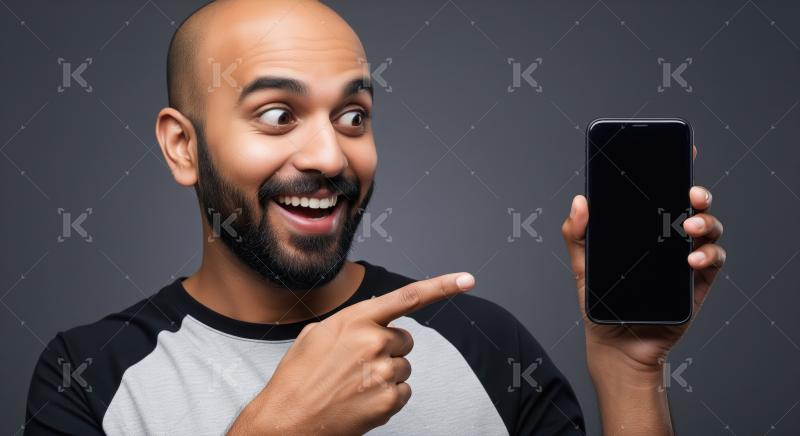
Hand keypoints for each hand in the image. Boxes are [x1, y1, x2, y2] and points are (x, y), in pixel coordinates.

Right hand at [228, 272, 475, 434]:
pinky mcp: (389, 399)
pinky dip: (388, 397)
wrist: (287, 420)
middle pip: (405, 339)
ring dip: (387, 375)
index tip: (467, 280)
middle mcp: (373, 341)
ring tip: (354, 385)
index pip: (407, 297)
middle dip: (389, 349)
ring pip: (405, 367)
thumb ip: (348, 322)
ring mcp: (384, 371)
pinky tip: (362, 400)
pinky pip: (404, 392)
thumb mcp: (315, 335)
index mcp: (355, 319)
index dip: (441, 286)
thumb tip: (367, 321)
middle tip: (359, 365)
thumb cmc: (298, 377)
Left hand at [561, 145, 726, 374]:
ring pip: (709, 229)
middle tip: (689, 194)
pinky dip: (708, 255)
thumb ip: (576, 234)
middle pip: (692, 206)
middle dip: (697, 193)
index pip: (661, 194)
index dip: (674, 172)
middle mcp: (668, 239)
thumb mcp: (582, 265)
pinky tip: (691, 258)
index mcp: (644, 229)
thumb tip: (580, 201)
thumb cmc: (601, 303)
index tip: (680, 153)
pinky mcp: (697, 283)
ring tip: (687, 225)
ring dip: (705, 221)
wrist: (615, 345)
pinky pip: (714, 261)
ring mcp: (685, 259)